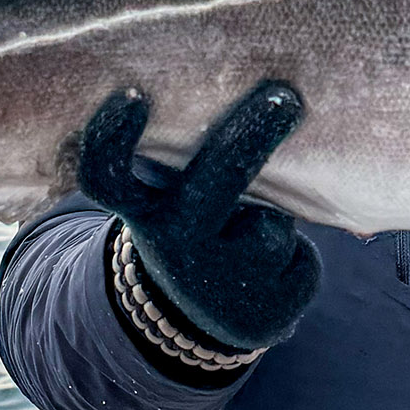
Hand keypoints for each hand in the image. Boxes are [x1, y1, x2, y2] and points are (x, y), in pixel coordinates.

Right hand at [78, 81, 320, 355]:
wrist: (195, 322)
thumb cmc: (190, 226)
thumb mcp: (170, 197)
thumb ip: (187, 157)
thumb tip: (246, 87)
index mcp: (143, 211)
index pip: (108, 177)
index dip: (112, 140)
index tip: (133, 97)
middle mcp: (175, 247)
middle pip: (214, 184)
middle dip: (249, 137)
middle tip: (284, 99)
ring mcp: (220, 287)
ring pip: (272, 227)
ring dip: (277, 221)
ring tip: (252, 238)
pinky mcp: (266, 313)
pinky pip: (301, 262)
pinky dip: (296, 259)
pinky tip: (269, 276)